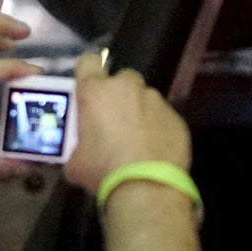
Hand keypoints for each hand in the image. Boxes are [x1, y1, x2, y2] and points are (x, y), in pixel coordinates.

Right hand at [62, 51, 190, 194]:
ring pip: (146, 98)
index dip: (87, 72)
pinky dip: (159, 128)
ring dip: (140, 112)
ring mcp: (156, 101)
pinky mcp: (177, 118)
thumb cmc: (103, 171)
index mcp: (96, 91)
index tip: (88, 88)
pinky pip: (164, 117)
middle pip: (122, 79)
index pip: (88, 62)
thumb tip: (78, 154)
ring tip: (139, 140)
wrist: (146, 188)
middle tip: (115, 120)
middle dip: (118, 94)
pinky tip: (156, 150)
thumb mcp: (75, 161)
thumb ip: (76, 146)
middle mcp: (127, 88)